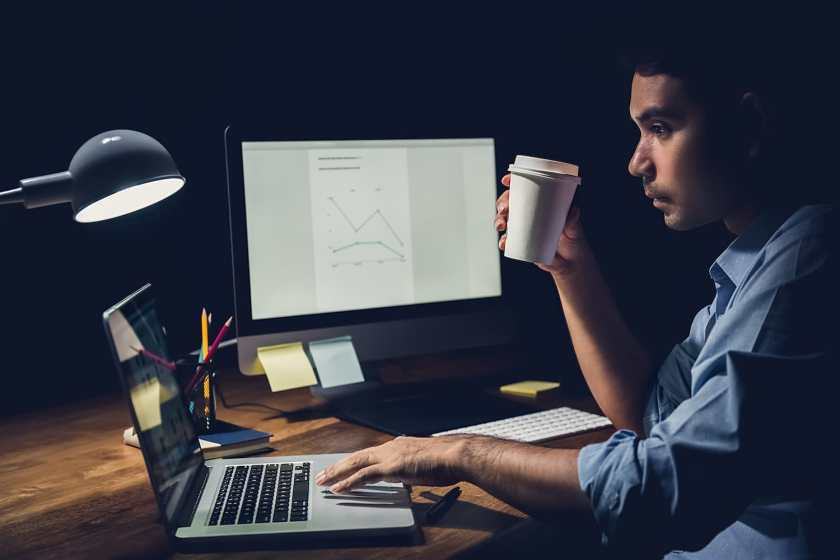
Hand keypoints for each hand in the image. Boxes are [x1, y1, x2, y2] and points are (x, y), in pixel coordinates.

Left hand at [315, 436, 465, 492]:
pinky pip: (364, 476)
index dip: (353, 462)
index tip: (341, 468)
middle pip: (356, 457)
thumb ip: (412, 470)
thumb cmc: (445, 461)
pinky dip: (349, 482)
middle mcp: (390, 447)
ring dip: (337, 473)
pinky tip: (339, 489)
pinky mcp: (391, 467)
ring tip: (322, 481)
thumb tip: (408, 479)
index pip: (369, 455)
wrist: (455, 455)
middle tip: (322, 474)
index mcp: (397, 446)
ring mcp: (389, 456)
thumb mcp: (424, 466)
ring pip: (355, 464)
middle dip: (337, 466)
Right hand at [495, 173, 587, 274]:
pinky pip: (508, 241)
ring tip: (502, 226)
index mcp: (541, 203)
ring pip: (505, 220)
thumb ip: (574, 221)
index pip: (524, 188)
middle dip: (502, 203)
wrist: (572, 264)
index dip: (512, 181)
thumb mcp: (576, 228)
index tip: (506, 181)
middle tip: (504, 209)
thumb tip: (574, 211)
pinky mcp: (522, 244)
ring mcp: (524, 228)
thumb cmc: (575, 241)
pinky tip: (504, 243)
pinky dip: (503, 241)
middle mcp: (530, 214)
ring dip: (498, 220)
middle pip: (509, 202)